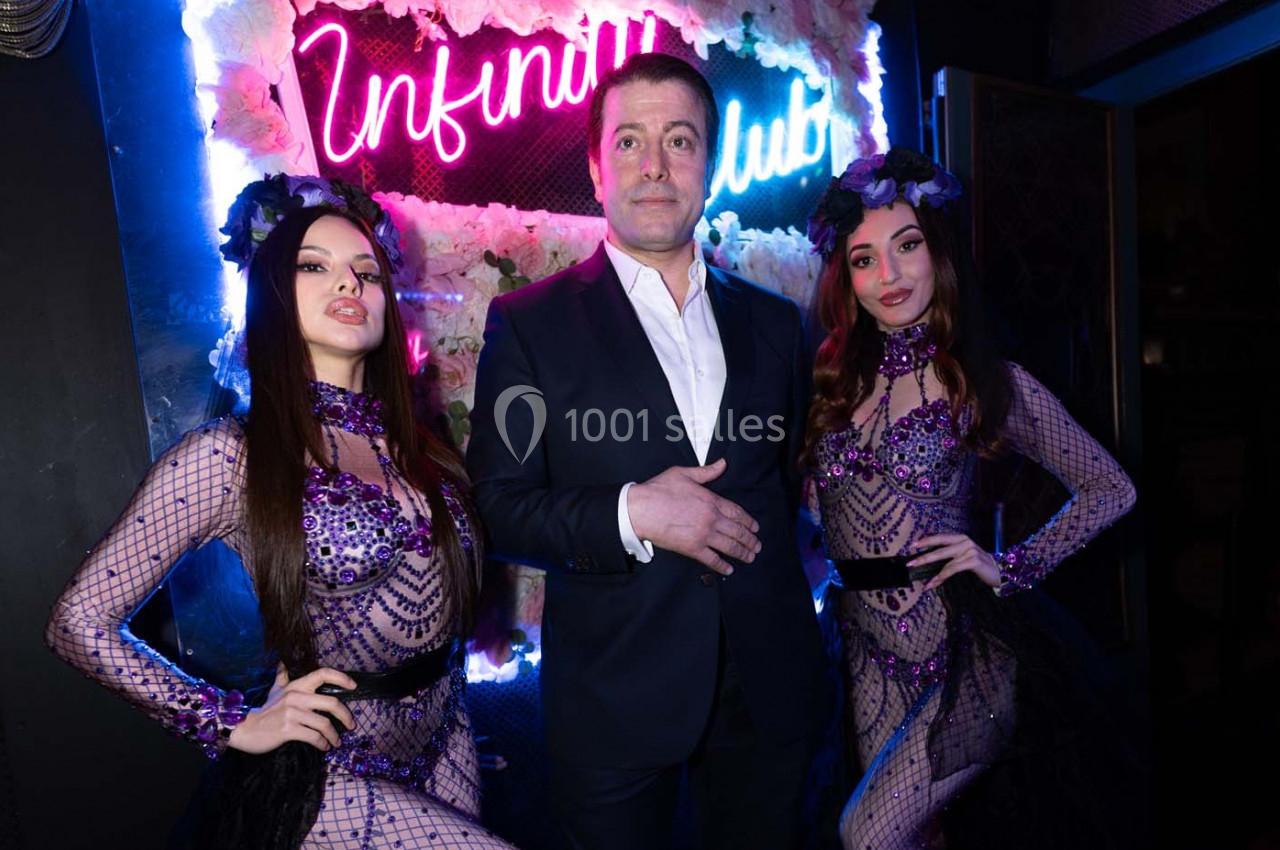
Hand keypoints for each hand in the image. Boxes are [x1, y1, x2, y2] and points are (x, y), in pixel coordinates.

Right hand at [227, 665, 356, 753]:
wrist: (243, 729)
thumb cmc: (263, 711)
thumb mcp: (274, 691)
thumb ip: (281, 677)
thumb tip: (281, 662)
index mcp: (296, 686)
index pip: (322, 673)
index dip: (341, 677)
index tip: (353, 686)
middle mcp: (296, 696)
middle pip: (331, 702)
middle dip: (345, 716)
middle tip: (351, 725)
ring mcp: (292, 713)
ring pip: (324, 723)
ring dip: (334, 735)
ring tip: (336, 742)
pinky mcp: (288, 729)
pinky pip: (313, 737)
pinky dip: (322, 743)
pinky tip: (324, 746)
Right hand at [627, 458, 759, 575]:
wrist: (641, 509)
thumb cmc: (659, 489)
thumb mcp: (684, 473)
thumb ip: (706, 471)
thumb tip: (723, 463)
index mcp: (711, 500)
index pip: (737, 512)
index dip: (748, 521)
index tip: (755, 528)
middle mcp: (711, 519)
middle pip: (737, 531)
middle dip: (750, 539)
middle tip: (757, 545)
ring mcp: (703, 535)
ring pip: (729, 546)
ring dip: (742, 552)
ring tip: (750, 557)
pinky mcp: (692, 548)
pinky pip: (712, 559)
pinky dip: (722, 565)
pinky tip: (729, 569)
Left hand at [908, 533, 999, 590]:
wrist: (999, 571)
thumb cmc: (978, 564)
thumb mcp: (963, 556)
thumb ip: (949, 555)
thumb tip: (927, 561)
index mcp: (960, 538)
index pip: (940, 537)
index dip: (925, 541)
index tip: (912, 546)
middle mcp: (964, 541)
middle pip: (939, 548)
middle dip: (923, 557)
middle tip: (910, 563)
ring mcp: (969, 550)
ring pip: (945, 561)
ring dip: (932, 573)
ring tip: (923, 582)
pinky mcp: (973, 561)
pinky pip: (952, 569)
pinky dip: (941, 577)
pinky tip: (933, 583)